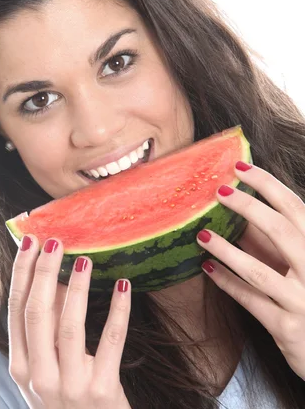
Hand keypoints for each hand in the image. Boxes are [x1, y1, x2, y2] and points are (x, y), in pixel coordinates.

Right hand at [8, 235, 132, 407]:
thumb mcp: (44, 369)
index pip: (16, 309)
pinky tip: (123, 286)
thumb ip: (46, 328)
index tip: (31, 242)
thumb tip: (57, 278)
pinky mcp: (102, 391)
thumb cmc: (64, 399)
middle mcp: (40, 376)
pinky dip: (118, 310)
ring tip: (85, 259)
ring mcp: (70, 385)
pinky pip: (112, 341)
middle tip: (55, 241)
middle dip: (45, 272)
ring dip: (77, 288)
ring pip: (70, 325)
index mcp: (21, 365)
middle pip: (37, 312)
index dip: (22, 273)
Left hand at [196, 161, 304, 380]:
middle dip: (246, 207)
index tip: (240, 168)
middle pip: (279, 231)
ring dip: (226, 250)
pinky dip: (227, 283)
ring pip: (257, 271)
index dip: (267, 185)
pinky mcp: (287, 328)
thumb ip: (286, 239)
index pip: (295, 208)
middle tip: (218, 191)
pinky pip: (250, 301)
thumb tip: (244, 210)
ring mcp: (302, 302)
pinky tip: (207, 268)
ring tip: (202, 234)